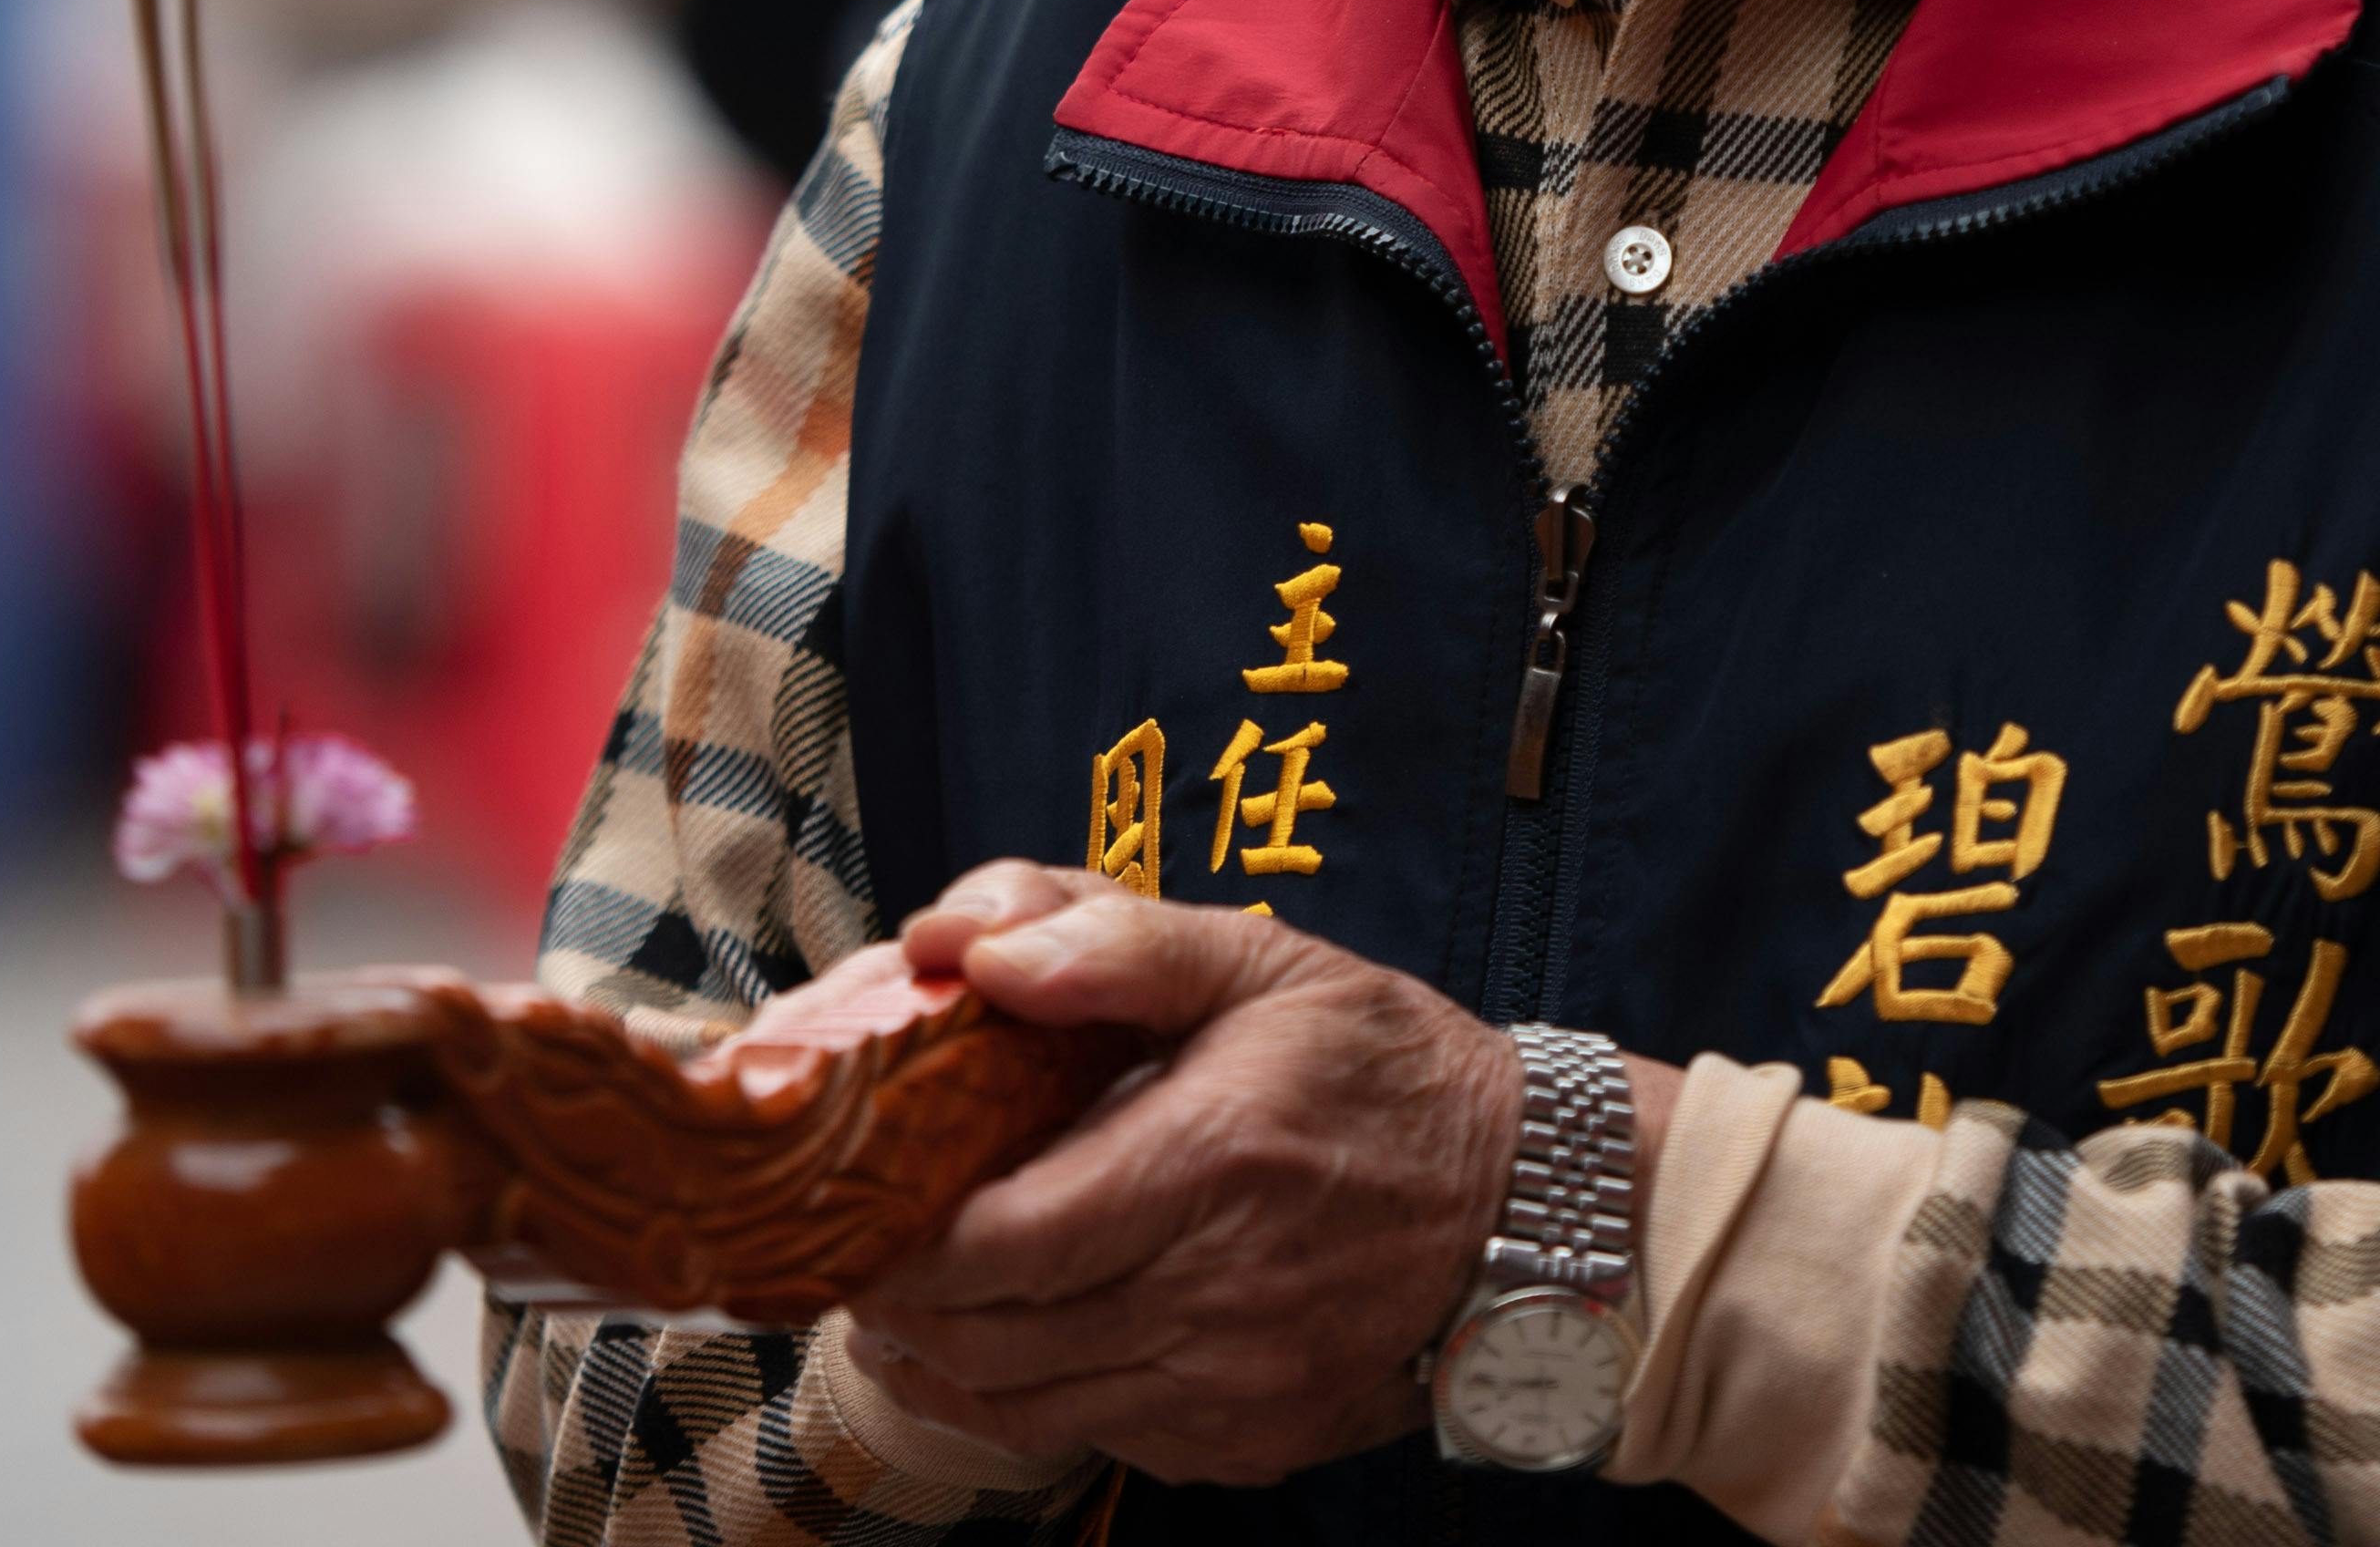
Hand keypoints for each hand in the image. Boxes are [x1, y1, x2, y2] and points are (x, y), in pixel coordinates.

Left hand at [840, 861, 1519, 1482]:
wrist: (1525, 1206)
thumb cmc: (1383, 1071)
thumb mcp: (1264, 962)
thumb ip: (1115, 938)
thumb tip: (971, 945)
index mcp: (1211, 1161)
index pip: (1005, 1241)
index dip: (903, 1240)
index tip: (854, 1204)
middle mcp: (1217, 1294)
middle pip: (993, 1337)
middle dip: (899, 1300)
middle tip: (854, 1247)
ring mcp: (1232, 1386)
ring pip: (1026, 1407)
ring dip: (943, 1359)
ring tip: (904, 1298)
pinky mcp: (1244, 1440)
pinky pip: (1094, 1439)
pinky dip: (1026, 1398)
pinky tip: (1008, 1339)